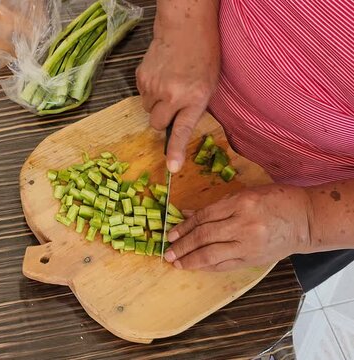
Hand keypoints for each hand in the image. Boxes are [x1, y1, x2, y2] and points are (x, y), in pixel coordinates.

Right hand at [136, 16, 219, 172]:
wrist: (185, 27)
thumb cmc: (203, 55)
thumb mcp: (207, 85)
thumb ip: (193, 107)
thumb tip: (176, 127)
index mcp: (194, 98)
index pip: (182, 130)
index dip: (176, 151)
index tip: (172, 168)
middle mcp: (172, 95)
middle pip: (156, 124)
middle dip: (161, 119)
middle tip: (171, 105)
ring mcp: (154, 86)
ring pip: (147, 109)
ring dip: (155, 103)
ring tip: (167, 84)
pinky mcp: (141, 77)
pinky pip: (141, 95)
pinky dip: (149, 90)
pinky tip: (160, 75)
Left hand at [164, 185, 313, 270]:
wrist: (307, 220)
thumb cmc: (276, 201)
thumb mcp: (246, 194)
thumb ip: (217, 206)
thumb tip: (187, 214)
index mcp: (241, 203)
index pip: (204, 217)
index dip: (184, 226)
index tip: (171, 233)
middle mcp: (244, 225)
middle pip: (204, 236)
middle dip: (183, 245)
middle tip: (167, 251)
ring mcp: (249, 244)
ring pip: (212, 254)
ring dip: (190, 260)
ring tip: (176, 262)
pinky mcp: (254, 259)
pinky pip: (225, 265)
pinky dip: (208, 266)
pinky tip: (196, 266)